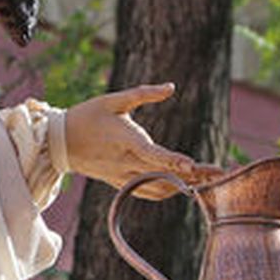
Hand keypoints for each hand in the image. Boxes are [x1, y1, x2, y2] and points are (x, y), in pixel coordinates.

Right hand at [63, 83, 221, 198]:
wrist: (59, 142)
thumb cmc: (87, 115)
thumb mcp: (113, 99)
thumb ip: (144, 94)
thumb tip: (171, 87)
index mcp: (124, 141)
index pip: (152, 155)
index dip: (172, 161)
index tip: (193, 165)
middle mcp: (125, 163)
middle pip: (164, 174)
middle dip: (194, 175)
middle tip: (220, 172)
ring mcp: (123, 177)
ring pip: (159, 188)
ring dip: (185, 185)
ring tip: (209, 179)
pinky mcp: (120, 183)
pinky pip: (148, 192)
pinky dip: (168, 190)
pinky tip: (185, 185)